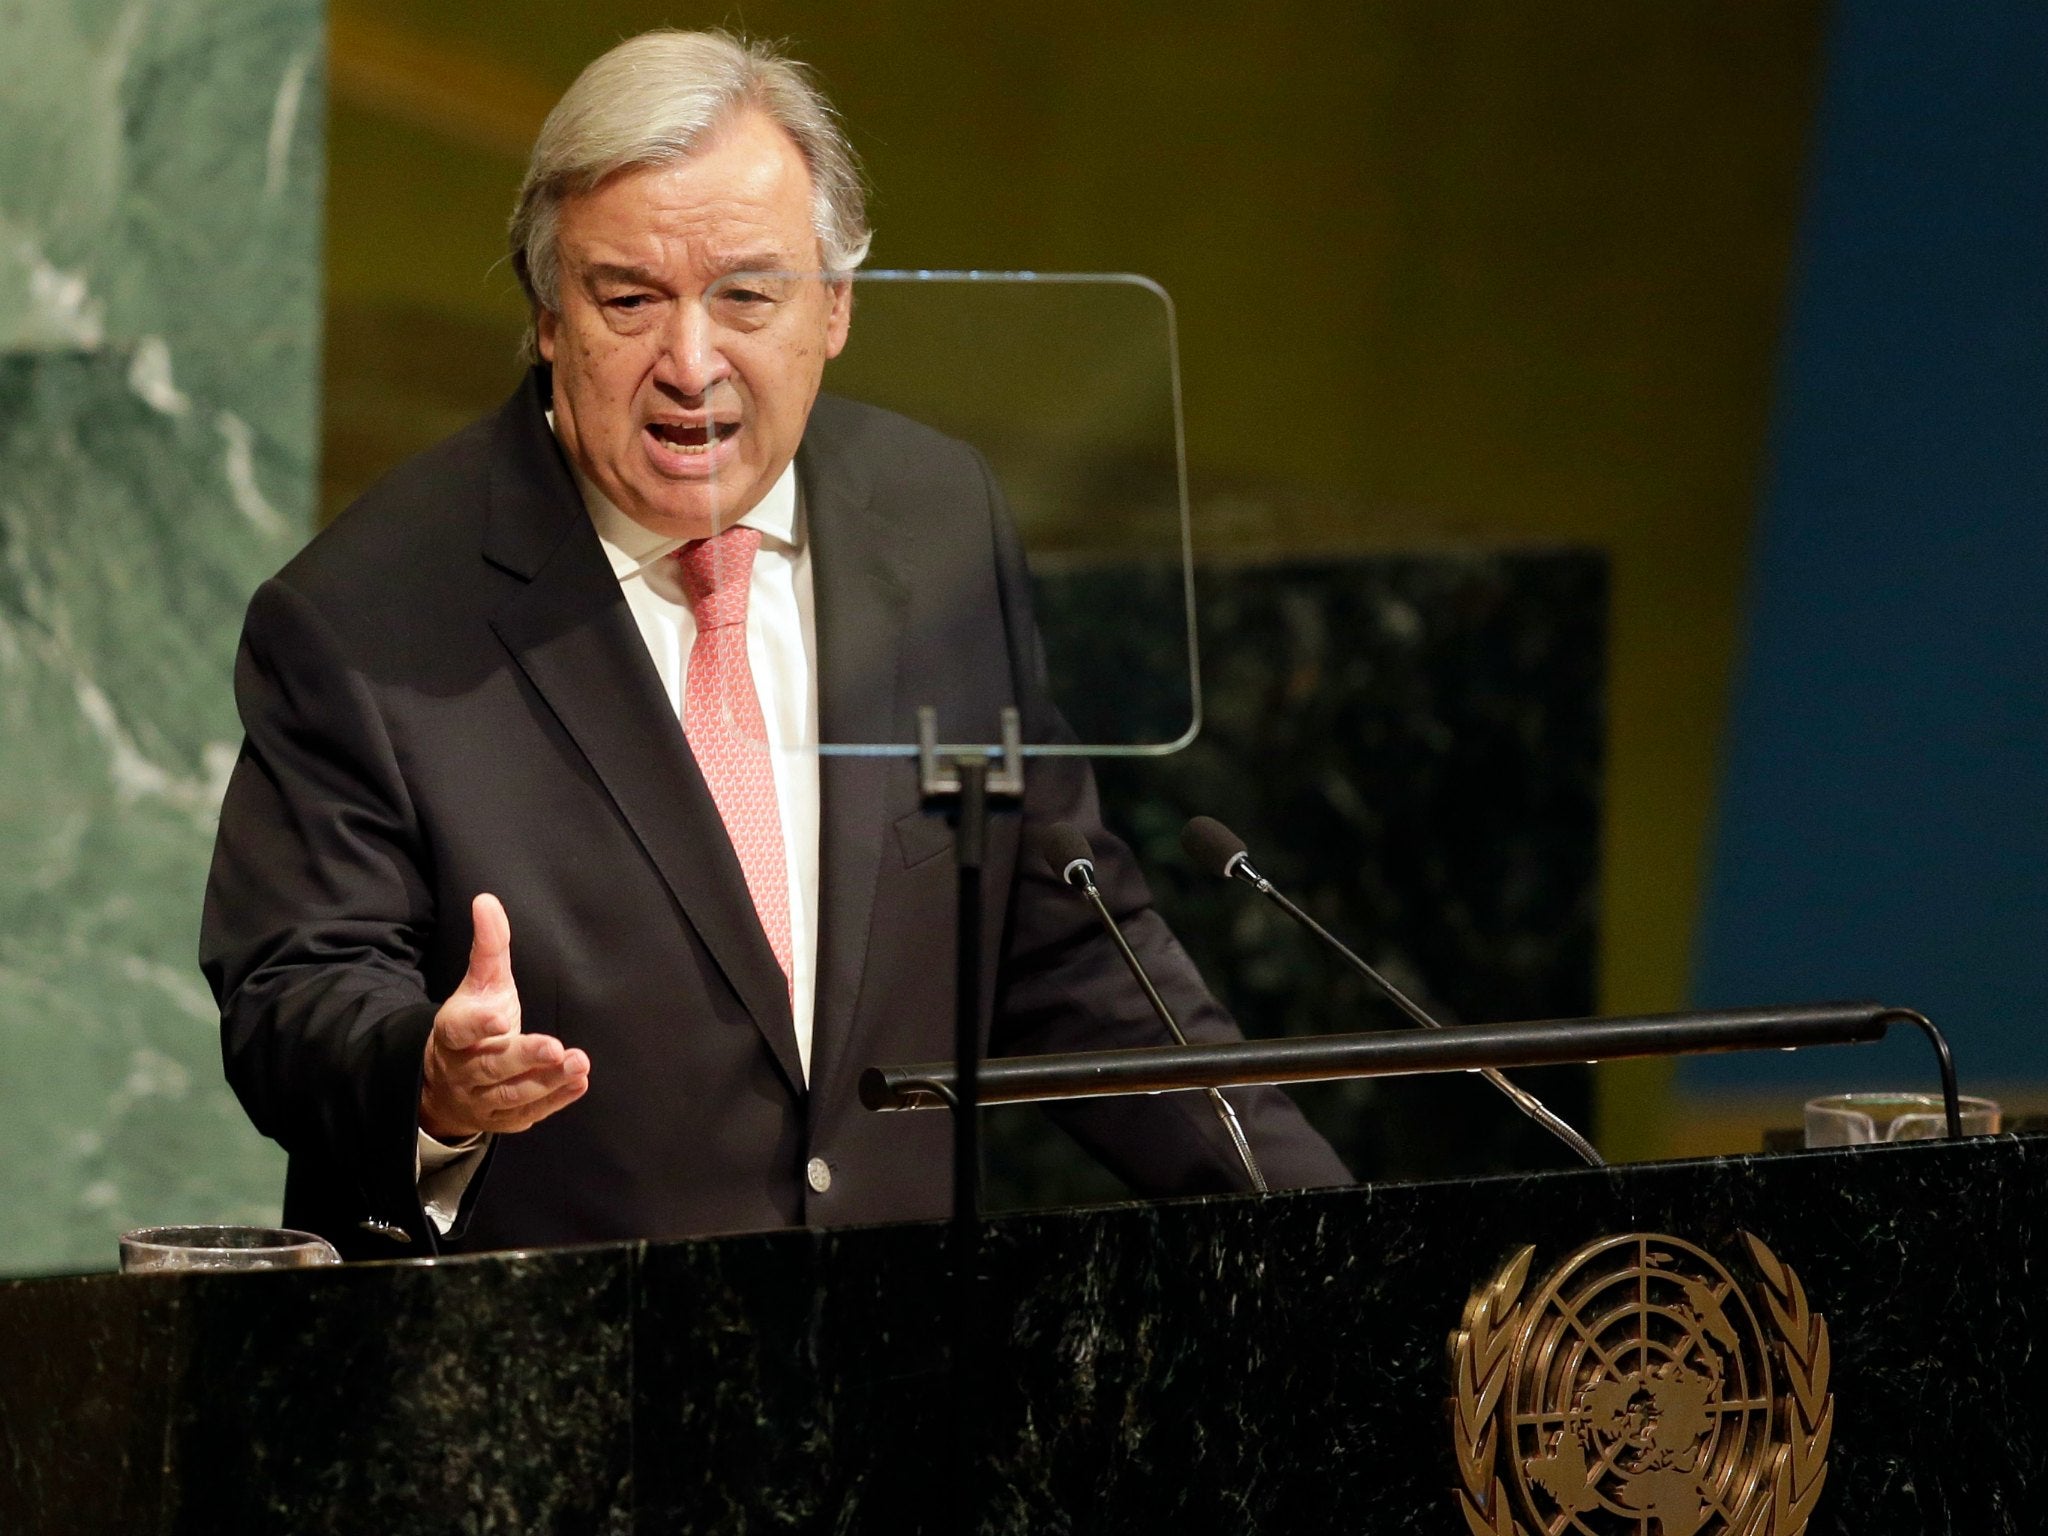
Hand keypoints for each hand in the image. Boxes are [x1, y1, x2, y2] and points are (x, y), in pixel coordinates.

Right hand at [419, 893, 589, 1139]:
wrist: (448, 1083)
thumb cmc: (475, 1022)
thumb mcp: (481, 983)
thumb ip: (489, 946)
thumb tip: (486, 900)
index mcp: (452, 1033)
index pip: (460, 1029)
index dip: (478, 1025)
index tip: (500, 1018)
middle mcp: (463, 1070)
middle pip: (492, 1067)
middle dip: (524, 1058)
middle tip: (556, 1048)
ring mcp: (481, 1099)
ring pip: (511, 1095)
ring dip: (546, 1081)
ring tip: (578, 1064)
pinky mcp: (501, 1120)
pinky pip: (528, 1113)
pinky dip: (554, 1100)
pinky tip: (580, 1082)